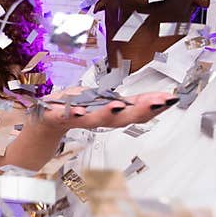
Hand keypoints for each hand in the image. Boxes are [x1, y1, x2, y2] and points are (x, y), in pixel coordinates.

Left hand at [39, 86, 176, 132]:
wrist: (45, 118)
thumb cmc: (75, 107)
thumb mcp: (106, 100)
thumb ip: (128, 101)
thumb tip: (158, 97)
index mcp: (110, 111)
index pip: (136, 108)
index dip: (153, 105)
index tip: (170, 99)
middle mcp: (97, 117)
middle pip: (121, 117)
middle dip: (139, 111)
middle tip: (157, 103)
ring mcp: (77, 118)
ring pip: (96, 119)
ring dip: (108, 114)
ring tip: (118, 107)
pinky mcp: (58, 115)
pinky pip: (66, 115)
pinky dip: (73, 114)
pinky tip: (80, 111)